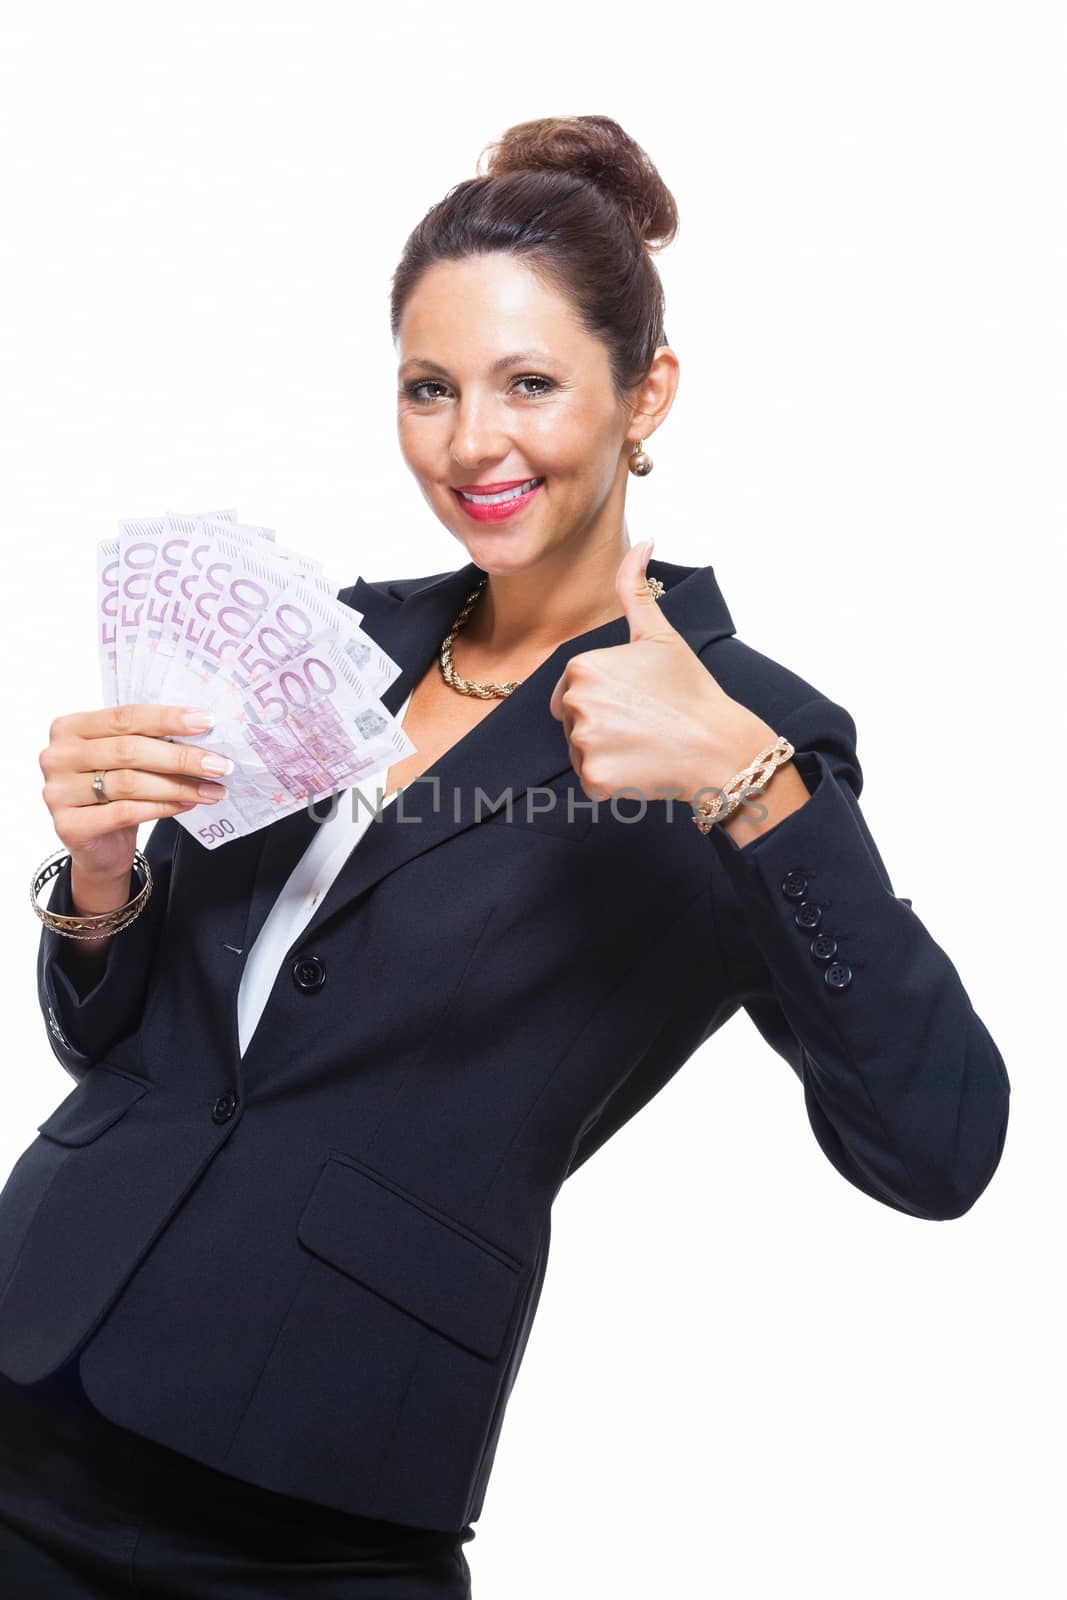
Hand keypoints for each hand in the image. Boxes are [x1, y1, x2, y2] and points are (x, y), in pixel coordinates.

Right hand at [39, 703, 231, 881]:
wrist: (99, 846)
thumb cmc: (115, 793)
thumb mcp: (126, 760)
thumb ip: (149, 741)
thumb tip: (202, 729)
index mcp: (70, 727)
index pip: (124, 716)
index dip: (168, 718)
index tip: (207, 722)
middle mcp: (57, 756)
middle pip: (129, 750)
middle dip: (181, 757)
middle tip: (220, 764)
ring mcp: (57, 792)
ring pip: (129, 783)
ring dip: (179, 785)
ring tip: (212, 789)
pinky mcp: (69, 825)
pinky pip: (125, 812)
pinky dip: (162, 808)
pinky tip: (188, 804)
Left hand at [547, 543, 774, 809]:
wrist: (720, 746)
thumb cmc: (691, 689)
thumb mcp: (660, 634)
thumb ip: (636, 587)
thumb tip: (643, 540)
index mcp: (582, 666)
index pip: (572, 688)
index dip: (606, 696)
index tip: (639, 698)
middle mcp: (575, 702)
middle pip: (572, 720)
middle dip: (601, 724)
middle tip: (644, 722)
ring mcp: (584, 743)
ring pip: (580, 750)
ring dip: (606, 752)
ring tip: (644, 744)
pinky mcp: (594, 779)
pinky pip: (591, 781)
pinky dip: (613, 781)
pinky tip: (643, 765)